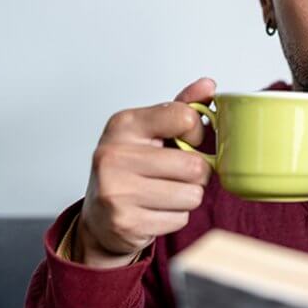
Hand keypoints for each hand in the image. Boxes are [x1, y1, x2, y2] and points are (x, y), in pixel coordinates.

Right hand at [74, 77, 215, 267]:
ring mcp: (117, 191)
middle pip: (194, 165)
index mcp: (123, 124)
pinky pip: (180, 218)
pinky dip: (175, 217)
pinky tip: (155, 210)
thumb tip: (208, 85)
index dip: (196, 131)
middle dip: (196, 173)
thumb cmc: (130, 169)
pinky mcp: (125, 222)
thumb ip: (181, 108)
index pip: (184, 117)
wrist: (99, 218)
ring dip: (187, 197)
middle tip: (176, 174)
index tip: (186, 138)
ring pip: (192, 195)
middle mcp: (114, 155)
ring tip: (164, 193)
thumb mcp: (151, 131)